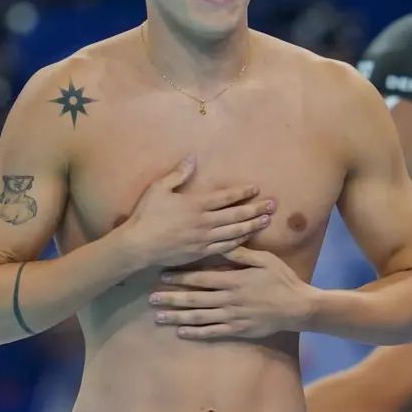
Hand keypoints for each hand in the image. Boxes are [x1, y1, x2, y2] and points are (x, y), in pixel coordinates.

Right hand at [118, 156, 275, 268]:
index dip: (242, 192)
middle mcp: (204, 222)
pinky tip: (247, 238)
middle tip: (272, 205)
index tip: (256, 188)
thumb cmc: (147, 215)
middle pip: (236, 215)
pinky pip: (225, 247)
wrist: (138, 245)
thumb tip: (192, 158)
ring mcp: (204, 239)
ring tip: (266, 220)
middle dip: (255, 209)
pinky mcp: (201, 253)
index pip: (225, 197)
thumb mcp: (159, 188)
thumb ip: (178, 174)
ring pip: (234, 232)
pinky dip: (238, 242)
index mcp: (196, 204)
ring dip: (252, 226)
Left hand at [151, 247, 314, 338]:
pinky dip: (196, 332)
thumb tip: (222, 242)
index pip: (201, 278)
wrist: (298, 307)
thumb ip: (242, 254)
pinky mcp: (238, 330)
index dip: (180, 277)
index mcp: (234, 280)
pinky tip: (182, 332)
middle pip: (195, 299)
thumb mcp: (265, 260)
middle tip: (151, 298)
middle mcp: (229, 299)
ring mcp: (233, 316)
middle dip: (171, 297)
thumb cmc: (283, 280)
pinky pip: (213, 332)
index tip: (163, 275)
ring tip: (159, 316)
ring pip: (199, 317)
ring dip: (178, 316)